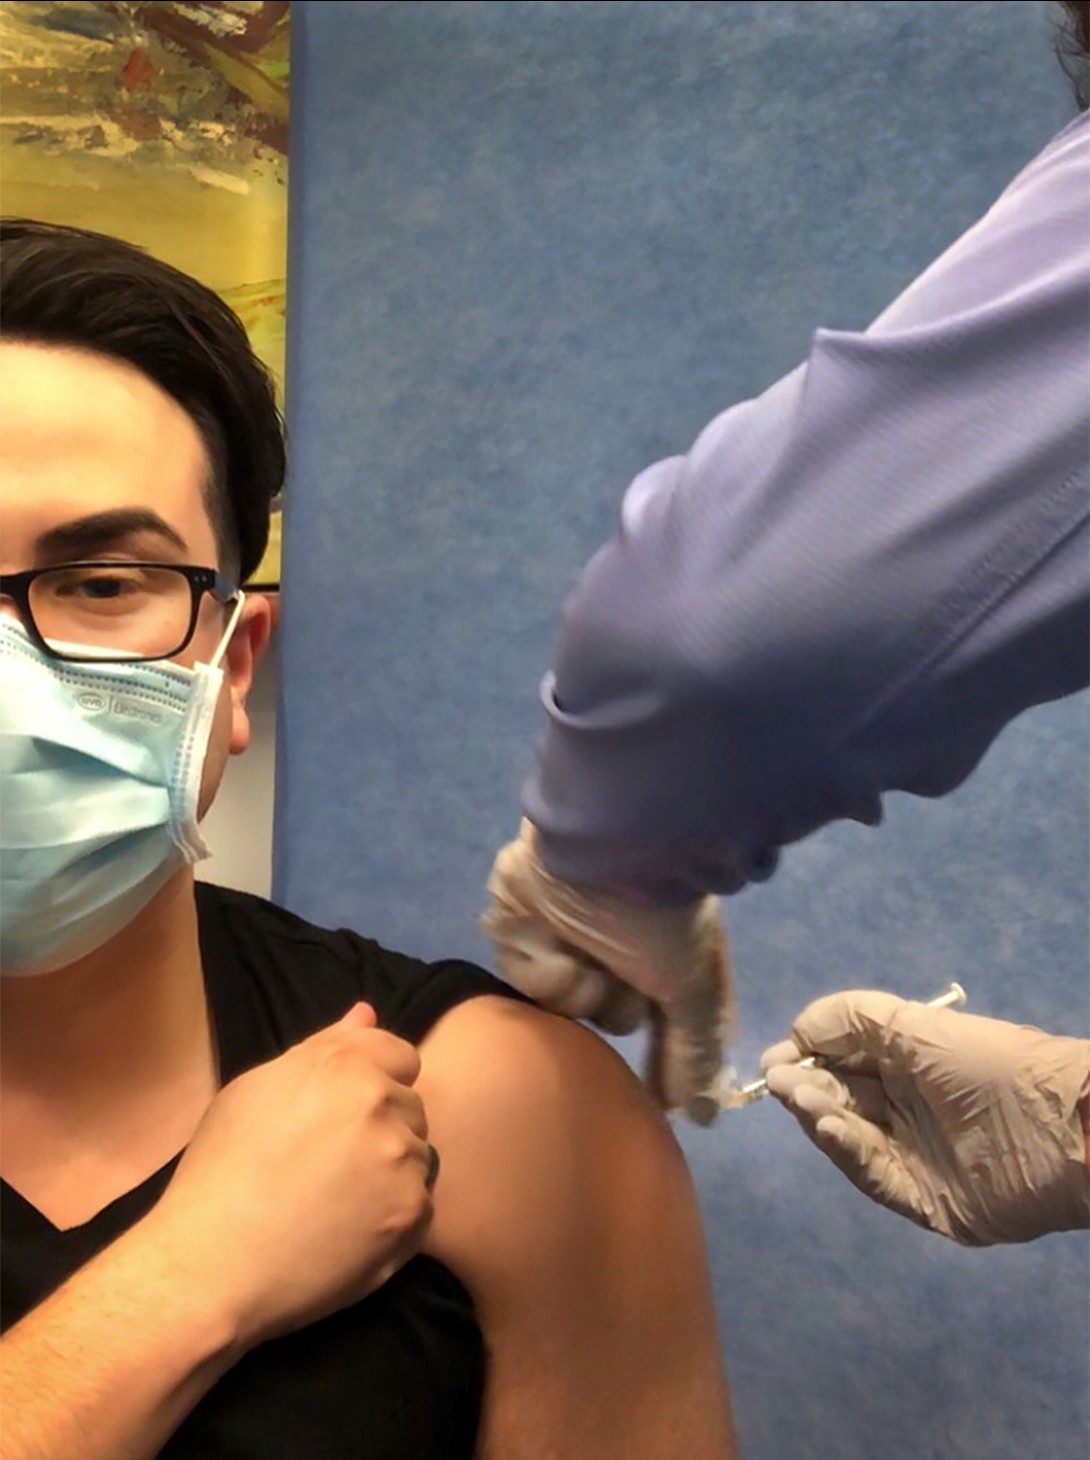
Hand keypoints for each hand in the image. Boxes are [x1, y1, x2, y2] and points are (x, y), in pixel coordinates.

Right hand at [147, 1003, 434, 1345]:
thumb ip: (322, 1047)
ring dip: (394, 1172)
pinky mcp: (412, 1216)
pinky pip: (423, 1205)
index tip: (341, 1115)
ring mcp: (404, 1162)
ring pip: (420, 1156)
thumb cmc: (221, 1170)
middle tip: (332, 1163)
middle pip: (411, 1106)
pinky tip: (352, 1232)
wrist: (212, 1264)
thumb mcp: (255, 1089)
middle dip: (383, 1126)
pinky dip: (396, 1217)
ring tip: (339, 1201)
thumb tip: (366, 1014)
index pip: (401, 1055)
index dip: (374, 1082)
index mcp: (347, 1066)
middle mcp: (384, 1105)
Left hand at [482, 819, 732, 1116]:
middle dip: (618, 1003)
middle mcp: (616, 946)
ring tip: (593, 948)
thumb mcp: (691, 985)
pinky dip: (546, 966)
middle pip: (615, 1016)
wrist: (603, 843)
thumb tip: (704, 1116)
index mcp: (662, 953)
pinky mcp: (518, 927)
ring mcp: (564, 936)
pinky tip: (557, 938)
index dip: (667, 1064)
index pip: (668, 1024)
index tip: (665, 1105)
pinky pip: (528, 978)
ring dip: (584, 985)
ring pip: (570, 1004)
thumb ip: (694, 1052)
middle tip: (625, 980)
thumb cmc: (658, 915)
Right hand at [760, 990, 1089, 1244]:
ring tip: (799, 1098)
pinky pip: (871, 1174)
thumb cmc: (989, 1066)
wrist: (1061, 1130)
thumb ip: (851, 1018)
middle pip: (836, 1097)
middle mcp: (903, 1107)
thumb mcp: (918, 1026)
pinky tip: (828, 1125)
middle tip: (779, 1082)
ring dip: (819, 1114)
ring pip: (846, 1135)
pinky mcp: (919, 1199)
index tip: (774, 1058)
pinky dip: (846, 1149)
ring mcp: (910, 1155)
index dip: (804, 1055)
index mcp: (905, 1063)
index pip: (839, 1059)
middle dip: (804, 1086)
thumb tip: (795, 1030)